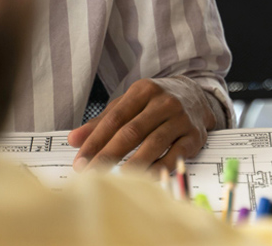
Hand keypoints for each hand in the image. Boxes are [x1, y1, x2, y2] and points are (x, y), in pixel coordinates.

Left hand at [68, 79, 213, 173]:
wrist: (196, 96)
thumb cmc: (156, 102)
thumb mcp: (128, 104)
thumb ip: (102, 122)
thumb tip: (74, 139)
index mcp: (144, 91)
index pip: (114, 119)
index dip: (95, 141)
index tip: (81, 161)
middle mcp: (164, 102)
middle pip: (132, 132)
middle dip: (109, 155)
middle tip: (92, 174)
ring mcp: (181, 119)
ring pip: (154, 144)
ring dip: (134, 164)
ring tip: (117, 180)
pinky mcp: (194, 136)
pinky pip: (175, 155)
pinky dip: (160, 169)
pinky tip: (146, 178)